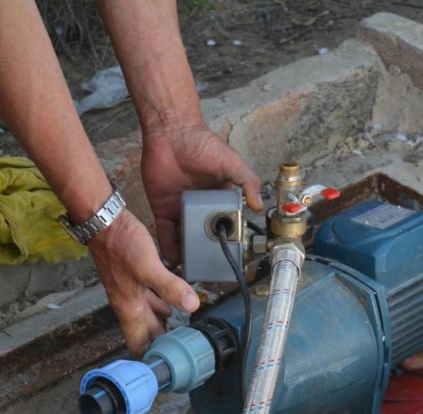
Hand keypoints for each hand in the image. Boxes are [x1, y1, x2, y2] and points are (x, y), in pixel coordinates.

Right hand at [88, 209, 198, 354]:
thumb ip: (170, 287)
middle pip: (144, 331)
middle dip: (159, 342)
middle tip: (177, 352)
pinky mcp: (130, 274)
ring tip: (176, 332)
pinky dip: (158, 302)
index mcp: (129, 307)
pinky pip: (146, 296)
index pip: (137, 342)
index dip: (148, 358)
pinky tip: (168, 300)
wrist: (102, 220)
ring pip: (145, 314)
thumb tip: (192, 305)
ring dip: (160, 324)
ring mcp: (127, 289)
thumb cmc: (120, 244)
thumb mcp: (148, 267)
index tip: (164, 368)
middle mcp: (127, 302)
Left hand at [140, 122, 262, 264]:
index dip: (227, 238)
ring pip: (185, 237)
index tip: (230, 253)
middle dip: (207, 250)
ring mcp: (181, 210)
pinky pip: (165, 232)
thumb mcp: (231, 163)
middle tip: (210, 268)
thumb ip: (247, 182)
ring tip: (192, 271)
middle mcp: (201, 208)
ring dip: (188, 252)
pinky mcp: (163, 210)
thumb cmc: (203, 144)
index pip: (225, 223)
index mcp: (219, 198)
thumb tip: (259, 205)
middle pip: (204, 234)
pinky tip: (173, 260)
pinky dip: (168, 246)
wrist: (171, 133)